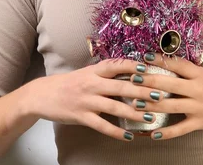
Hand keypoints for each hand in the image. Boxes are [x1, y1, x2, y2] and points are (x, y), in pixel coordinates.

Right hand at [27, 58, 168, 141]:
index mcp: (94, 70)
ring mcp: (86, 100)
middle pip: (121, 86)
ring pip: (114, 107)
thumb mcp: (87, 73)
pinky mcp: (81, 116)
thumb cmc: (69, 83)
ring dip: (134, 113)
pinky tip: (129, 136)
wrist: (42, 94)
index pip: (117, 65)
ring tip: (151, 118)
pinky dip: (116, 132)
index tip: (150, 69)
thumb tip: (131, 73)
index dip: (133, 66)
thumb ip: (106, 74)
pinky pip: (102, 125)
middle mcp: (92, 83)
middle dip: (142, 91)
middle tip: (159, 95)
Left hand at [129, 52, 202, 139]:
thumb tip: (170, 65)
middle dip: (148, 81)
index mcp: (200, 74)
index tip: (144, 57)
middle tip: (131, 78)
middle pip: (168, 84)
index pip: (177, 64)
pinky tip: (153, 133)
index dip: (160, 60)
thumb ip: (191, 73)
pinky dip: (166, 132)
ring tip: (134, 104)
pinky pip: (180, 128)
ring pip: (169, 105)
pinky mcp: (201, 122)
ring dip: (150, 105)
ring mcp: (198, 106)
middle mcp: (197, 89)